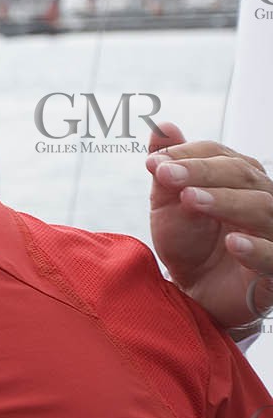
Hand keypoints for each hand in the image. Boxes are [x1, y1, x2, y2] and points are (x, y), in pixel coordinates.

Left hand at [147, 121, 272, 335]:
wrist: (197, 291)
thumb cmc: (189, 242)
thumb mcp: (169, 204)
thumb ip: (169, 167)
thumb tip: (162, 126)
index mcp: (241, 179)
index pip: (222, 155)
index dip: (190, 156)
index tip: (154, 163)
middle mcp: (264, 200)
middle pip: (244, 177)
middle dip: (203, 173)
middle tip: (168, 176)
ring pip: (262, 209)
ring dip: (225, 202)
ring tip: (191, 199)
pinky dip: (257, 249)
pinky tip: (233, 243)